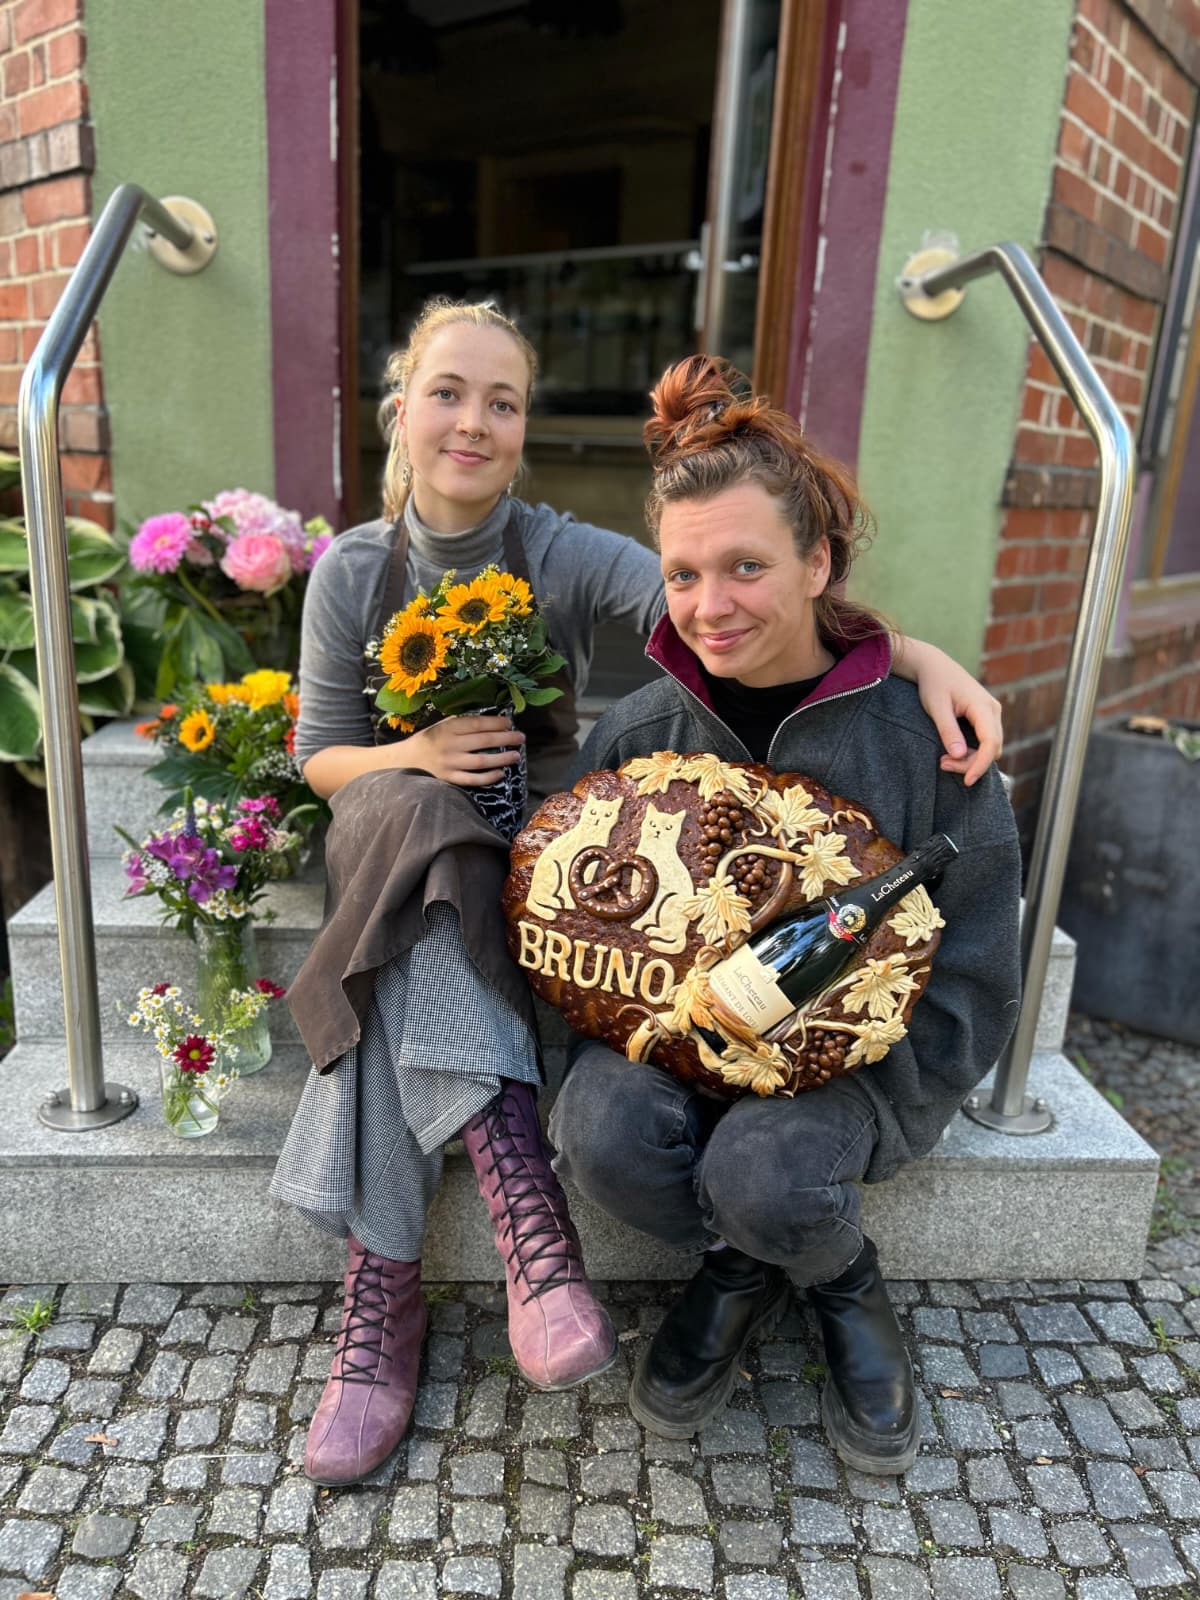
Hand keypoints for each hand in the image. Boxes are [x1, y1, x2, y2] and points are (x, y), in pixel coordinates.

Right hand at [399, 714, 524, 786]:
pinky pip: (472, 779)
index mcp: (448, 728)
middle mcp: (449, 745)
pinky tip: (501, 773)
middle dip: (505, 738)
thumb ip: (462, 724)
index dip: (496, 723)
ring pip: (481, 761)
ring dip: (501, 758)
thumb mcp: (442, 725)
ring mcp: (450, 763)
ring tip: (516, 756)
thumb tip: (492, 722)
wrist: (406, 761)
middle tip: (521, 738)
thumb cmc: (430, 740)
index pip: (477, 724)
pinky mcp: (449, 779)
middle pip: (483, 741)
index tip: (510, 723)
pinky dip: (488, 777)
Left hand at [922, 670, 1002, 787]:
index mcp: (983, 706)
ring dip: (971, 758)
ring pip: (991, 747)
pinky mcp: (985, 717)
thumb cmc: (934, 684)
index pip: (990, 743)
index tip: (967, 780)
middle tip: (942, 764)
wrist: (934, 666)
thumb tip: (959, 755)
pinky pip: (986, 741)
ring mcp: (991, 713)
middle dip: (971, 763)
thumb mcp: (937, 708)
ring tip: (944, 759)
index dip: (980, 764)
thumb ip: (948, 731)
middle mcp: (993, 710)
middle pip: (993, 748)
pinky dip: (972, 751)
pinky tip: (953, 752)